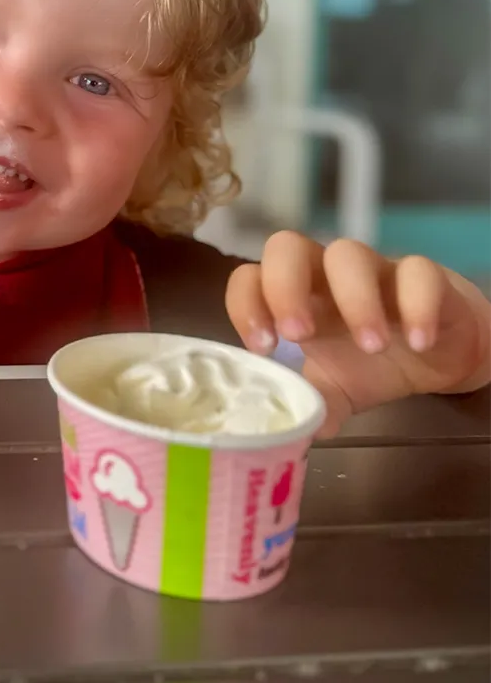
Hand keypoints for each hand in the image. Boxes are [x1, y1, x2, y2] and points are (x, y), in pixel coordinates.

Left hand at [226, 231, 489, 435]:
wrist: (437, 355)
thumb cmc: (370, 365)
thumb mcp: (335, 391)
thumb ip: (311, 404)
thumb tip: (290, 435)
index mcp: (293, 298)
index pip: (249, 278)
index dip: (246, 305)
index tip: (263, 349)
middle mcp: (323, 274)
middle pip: (286, 247)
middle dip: (284, 288)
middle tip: (300, 335)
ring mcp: (372, 269)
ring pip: (349, 253)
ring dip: (355, 300)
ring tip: (371, 348)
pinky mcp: (422, 275)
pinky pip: (418, 272)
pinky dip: (418, 306)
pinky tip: (419, 343)